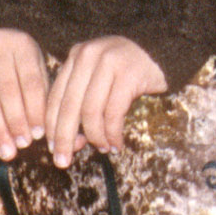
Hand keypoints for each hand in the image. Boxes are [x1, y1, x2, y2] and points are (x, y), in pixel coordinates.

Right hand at [0, 28, 52, 159]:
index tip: (40, 135)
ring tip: (6, 152)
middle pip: (7, 89)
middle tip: (22, 145)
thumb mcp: (40, 76)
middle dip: (15, 121)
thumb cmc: (25, 71)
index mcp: (22, 43)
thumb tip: (56, 138)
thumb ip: (46, 101)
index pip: (30, 81)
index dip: (35, 109)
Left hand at [43, 36, 167, 164]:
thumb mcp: (99, 77)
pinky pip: (113, 113)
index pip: (56, 96)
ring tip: (102, 149)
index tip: (51, 149)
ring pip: (91, 111)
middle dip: (64, 138)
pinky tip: (116, 145)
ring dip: (95, 137)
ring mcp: (108, 62)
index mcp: (76, 56)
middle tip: (63, 161)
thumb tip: (71, 141)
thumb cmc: (129, 71)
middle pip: (69, 105)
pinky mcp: (129, 74)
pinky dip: (112, 134)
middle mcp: (88, 55)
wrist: (164, 52)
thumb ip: (82, 101)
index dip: (52, 125)